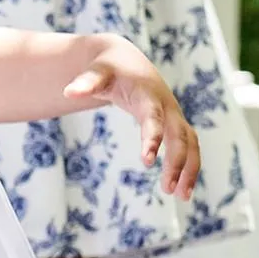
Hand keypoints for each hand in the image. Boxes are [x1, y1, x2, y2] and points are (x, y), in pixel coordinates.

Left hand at [65, 49, 200, 199]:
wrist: (126, 60)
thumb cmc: (109, 68)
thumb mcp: (96, 74)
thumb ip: (86, 83)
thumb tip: (68, 92)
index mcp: (148, 94)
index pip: (154, 117)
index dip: (152, 138)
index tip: (147, 162)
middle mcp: (167, 105)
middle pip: (180, 135)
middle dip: (177, 161)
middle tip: (167, 189)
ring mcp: (173, 114)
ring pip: (190, 142)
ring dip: (189, 168)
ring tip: (182, 197)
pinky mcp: (174, 123)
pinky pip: (188, 146)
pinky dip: (188, 166)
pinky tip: (181, 189)